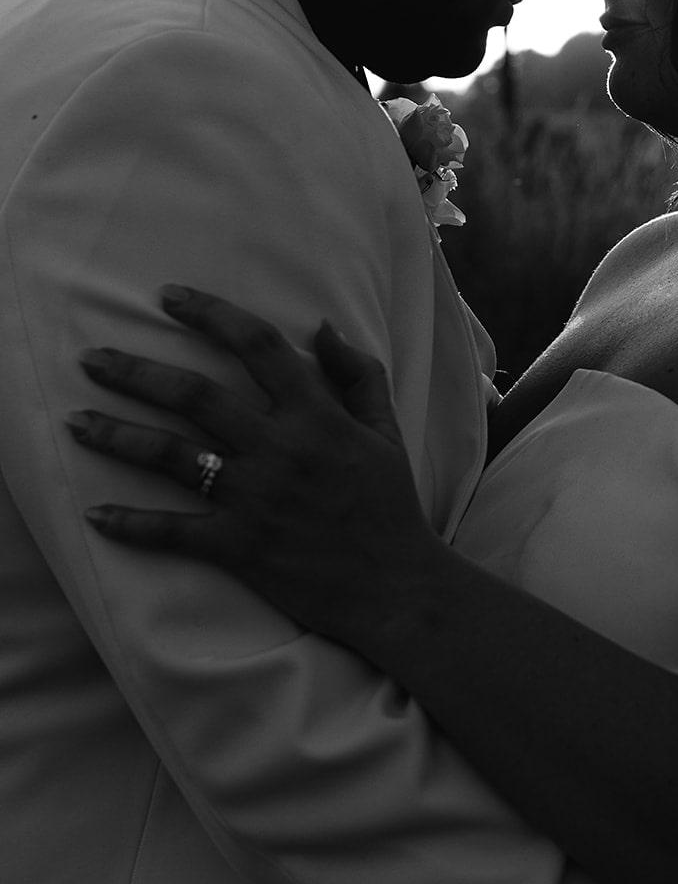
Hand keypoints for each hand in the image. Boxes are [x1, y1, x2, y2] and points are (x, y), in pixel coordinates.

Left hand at [67, 286, 443, 645]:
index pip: (257, 345)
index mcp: (316, 415)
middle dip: (136, 372)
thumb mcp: (386, 431)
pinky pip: (174, 532)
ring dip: (117, 436)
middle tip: (92, 359)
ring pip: (171, 456)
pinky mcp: (240, 546)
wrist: (395, 586)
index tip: (168, 298)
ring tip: (75, 421)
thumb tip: (322, 327)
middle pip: (194, 395)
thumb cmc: (391, 505)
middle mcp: (280, 449)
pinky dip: (132, 525)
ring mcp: (256, 498)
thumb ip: (357, 374)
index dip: (210, 314)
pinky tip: (95, 515)